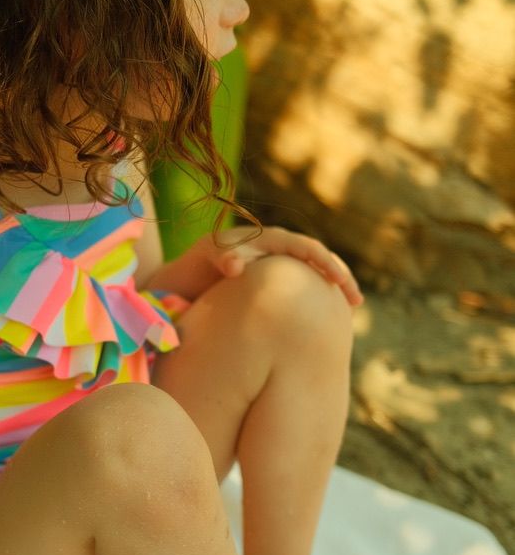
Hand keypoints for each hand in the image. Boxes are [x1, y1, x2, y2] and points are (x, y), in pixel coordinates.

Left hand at [202, 227, 363, 306]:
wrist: (198, 269)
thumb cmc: (205, 263)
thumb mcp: (211, 257)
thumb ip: (223, 258)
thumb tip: (234, 266)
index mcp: (272, 240)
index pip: (308, 248)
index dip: (325, 262)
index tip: (337, 281)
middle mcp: (282, 247)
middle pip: (321, 257)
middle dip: (340, 276)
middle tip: (355, 299)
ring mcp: (284, 262)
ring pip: (318, 270)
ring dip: (336, 286)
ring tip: (352, 307)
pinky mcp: (282, 276)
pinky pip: (307, 282)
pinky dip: (321, 294)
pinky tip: (332, 314)